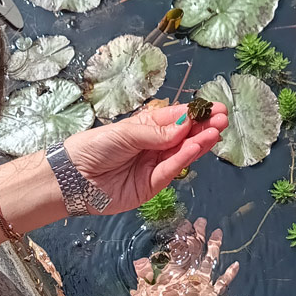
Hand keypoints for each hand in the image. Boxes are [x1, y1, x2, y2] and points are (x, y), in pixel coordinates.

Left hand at [64, 102, 227, 215]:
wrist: (73, 179)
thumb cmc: (93, 147)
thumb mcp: (125, 132)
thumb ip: (156, 132)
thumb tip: (185, 124)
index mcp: (145, 128)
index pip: (175, 119)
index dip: (195, 114)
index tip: (214, 108)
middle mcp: (153, 146)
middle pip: (184, 136)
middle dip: (203, 127)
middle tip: (223, 119)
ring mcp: (154, 166)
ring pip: (182, 153)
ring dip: (200, 142)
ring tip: (216, 131)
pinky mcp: (152, 186)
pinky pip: (171, 170)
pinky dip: (184, 158)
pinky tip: (196, 146)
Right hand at [131, 217, 238, 295]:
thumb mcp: (144, 289)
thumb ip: (143, 273)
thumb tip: (140, 261)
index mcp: (173, 269)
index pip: (179, 246)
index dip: (182, 234)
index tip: (185, 224)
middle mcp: (189, 272)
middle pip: (195, 248)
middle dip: (198, 233)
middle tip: (202, 221)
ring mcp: (202, 282)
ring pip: (210, 259)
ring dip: (214, 245)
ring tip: (219, 232)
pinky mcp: (211, 294)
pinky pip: (223, 282)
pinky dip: (230, 274)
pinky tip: (237, 264)